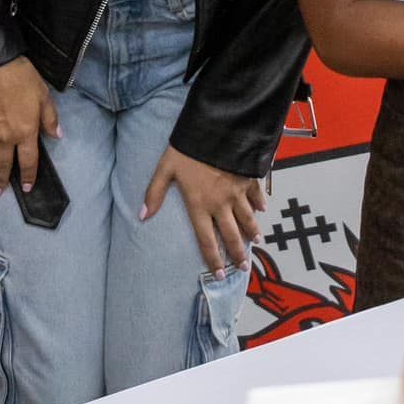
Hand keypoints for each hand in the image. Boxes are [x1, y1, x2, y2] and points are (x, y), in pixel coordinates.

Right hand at [0, 60, 59, 195]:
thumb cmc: (21, 76)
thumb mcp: (43, 94)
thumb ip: (50, 117)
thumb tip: (57, 136)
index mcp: (25, 132)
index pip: (29, 161)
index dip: (29, 176)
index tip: (27, 188)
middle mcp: (4, 137)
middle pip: (3, 165)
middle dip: (1, 182)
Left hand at [141, 148, 266, 275]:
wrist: (217, 129)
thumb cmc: (188, 148)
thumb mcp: (165, 168)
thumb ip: (154, 193)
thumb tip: (142, 216)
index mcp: (199, 205)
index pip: (206, 240)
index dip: (213, 260)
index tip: (219, 274)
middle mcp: (220, 204)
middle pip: (231, 235)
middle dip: (237, 254)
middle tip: (242, 267)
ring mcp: (237, 193)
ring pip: (247, 219)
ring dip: (252, 233)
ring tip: (256, 242)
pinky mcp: (248, 179)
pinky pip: (256, 196)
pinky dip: (259, 204)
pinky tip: (262, 210)